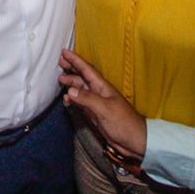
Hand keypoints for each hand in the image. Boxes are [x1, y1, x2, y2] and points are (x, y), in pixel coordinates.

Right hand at [59, 50, 145, 165]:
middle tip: (60, 63)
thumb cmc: (123, 123)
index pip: (87, 70)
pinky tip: (67, 100)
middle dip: (72, 69)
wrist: (134, 141)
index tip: (64, 52)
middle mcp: (99, 93)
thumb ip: (87, 99)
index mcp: (103, 88)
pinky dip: (73, 99)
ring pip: (81, 89)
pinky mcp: (95, 114)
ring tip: (61, 80)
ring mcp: (97, 103)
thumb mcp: (105, 109)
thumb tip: (70, 90)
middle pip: (83, 77)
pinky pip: (81, 102)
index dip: (76, 61)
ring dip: (71, 83)